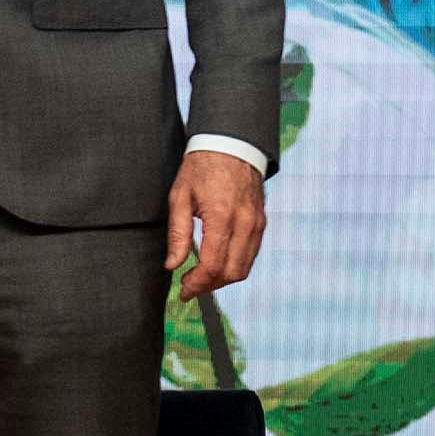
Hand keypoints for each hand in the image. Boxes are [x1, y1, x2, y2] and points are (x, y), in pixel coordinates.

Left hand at [163, 149, 265, 301]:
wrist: (231, 144)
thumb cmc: (201, 167)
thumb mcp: (180, 197)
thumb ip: (177, 234)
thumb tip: (172, 265)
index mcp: (221, 217)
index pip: (212, 265)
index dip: (196, 284)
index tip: (183, 290)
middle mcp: (245, 223)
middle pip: (231, 272)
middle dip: (209, 286)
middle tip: (189, 286)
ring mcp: (257, 223)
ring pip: (244, 267)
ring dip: (222, 279)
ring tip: (201, 278)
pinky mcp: (262, 222)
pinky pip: (251, 254)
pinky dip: (234, 265)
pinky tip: (217, 263)